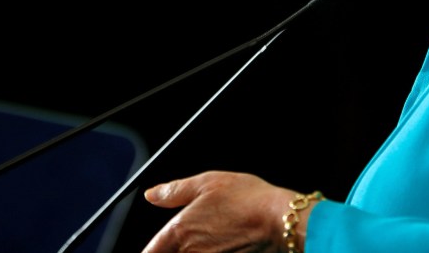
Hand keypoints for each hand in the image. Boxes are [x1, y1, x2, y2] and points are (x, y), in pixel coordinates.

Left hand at [142, 171, 303, 252]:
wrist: (278, 220)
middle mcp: (190, 252)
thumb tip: (152, 194)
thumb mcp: (208, 182)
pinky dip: (210, 252)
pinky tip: (222, 242)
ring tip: (211, 236)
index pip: (150, 252)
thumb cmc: (247, 198)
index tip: (154, 246)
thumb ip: (174, 190)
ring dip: (191, 250)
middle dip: (172, 249)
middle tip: (183, 238)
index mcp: (180, 230)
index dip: (151, 249)